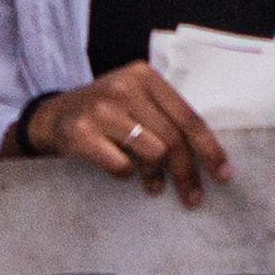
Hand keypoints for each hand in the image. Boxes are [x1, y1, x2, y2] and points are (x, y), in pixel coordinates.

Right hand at [16, 64, 232, 205]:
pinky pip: (122, 166)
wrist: (52, 117)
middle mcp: (124, 87)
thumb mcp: (135, 101)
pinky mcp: (82, 133)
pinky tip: (120, 170)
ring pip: (153, 153)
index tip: (223, 174)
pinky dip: (125, 174)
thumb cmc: (104, 113)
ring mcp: (101, 109)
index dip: (209, 149)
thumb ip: (165, 118)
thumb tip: (206, 159)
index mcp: (144, 76)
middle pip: (173, 139)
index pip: (188, 117)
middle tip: (192, 197)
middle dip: (186, 174)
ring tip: (153, 186)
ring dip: (155, 176)